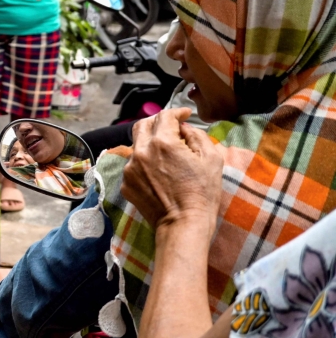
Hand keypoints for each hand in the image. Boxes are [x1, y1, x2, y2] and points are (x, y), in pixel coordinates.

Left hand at [122, 108, 223, 232]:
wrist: (183, 224)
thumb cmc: (202, 193)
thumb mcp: (211, 159)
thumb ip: (196, 135)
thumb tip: (184, 128)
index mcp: (162, 142)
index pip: (164, 116)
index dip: (177, 112)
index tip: (185, 115)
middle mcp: (141, 151)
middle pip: (142, 125)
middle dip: (157, 122)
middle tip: (170, 127)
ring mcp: (130, 168)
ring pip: (137, 146)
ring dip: (150, 144)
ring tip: (167, 154)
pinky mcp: (126, 183)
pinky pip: (134, 165)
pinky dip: (145, 163)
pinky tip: (159, 173)